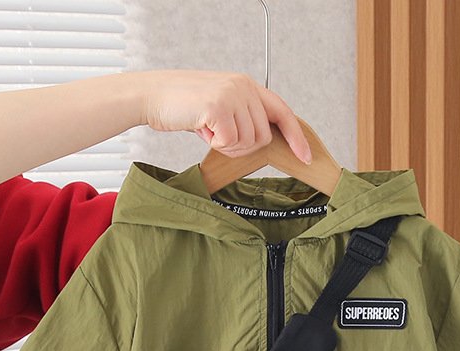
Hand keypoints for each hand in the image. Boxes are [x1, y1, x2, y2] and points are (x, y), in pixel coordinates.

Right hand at [141, 70, 311, 163]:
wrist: (153, 96)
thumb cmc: (185, 105)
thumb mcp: (223, 107)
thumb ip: (245, 118)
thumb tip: (263, 142)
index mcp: (248, 85)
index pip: (283, 112)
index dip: (296, 137)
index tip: (306, 157)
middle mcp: (244, 86)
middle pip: (263, 137)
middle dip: (243, 147)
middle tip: (219, 136)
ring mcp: (233, 95)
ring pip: (248, 143)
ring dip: (228, 146)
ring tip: (209, 129)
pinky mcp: (219, 106)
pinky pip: (230, 143)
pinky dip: (215, 144)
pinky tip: (202, 128)